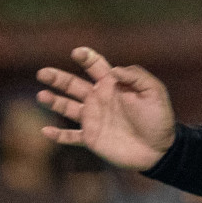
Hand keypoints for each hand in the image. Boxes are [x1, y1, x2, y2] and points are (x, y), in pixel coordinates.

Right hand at [36, 47, 175, 170]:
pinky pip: (70, 136)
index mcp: (113, 84)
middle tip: (43, 73)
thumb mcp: (154, 92)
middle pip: (72, 85)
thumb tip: (114, 70)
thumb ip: (136, 77)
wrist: (160, 149)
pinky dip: (58, 135)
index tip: (78, 53)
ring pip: (67, 107)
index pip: (95, 65)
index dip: (86, 57)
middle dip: (57, 78)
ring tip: (41, 96)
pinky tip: (45, 131)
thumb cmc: (159, 119)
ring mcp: (93, 119)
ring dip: (53, 101)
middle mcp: (99, 99)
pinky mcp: (91, 139)